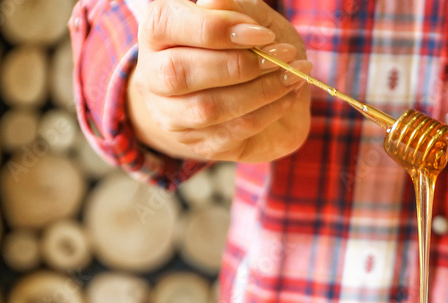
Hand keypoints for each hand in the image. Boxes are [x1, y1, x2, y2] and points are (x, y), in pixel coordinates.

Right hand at [127, 0, 311, 161]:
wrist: (267, 93)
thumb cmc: (252, 47)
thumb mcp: (252, 18)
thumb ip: (236, 8)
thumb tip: (214, 1)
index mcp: (158, 32)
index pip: (166, 23)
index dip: (216, 28)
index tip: (262, 33)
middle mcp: (154, 76)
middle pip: (178, 71)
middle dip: (239, 64)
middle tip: (282, 56)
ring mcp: (173, 115)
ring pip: (207, 107)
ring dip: (260, 90)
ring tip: (293, 75)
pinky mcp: (201, 143)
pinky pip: (234, 131)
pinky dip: (269, 111)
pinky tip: (289, 95)